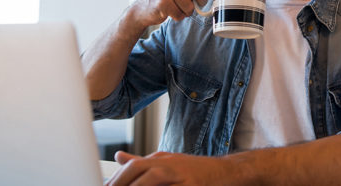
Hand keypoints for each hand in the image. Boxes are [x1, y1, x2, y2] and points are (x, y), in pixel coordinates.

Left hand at [105, 151, 224, 185]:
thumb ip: (142, 162)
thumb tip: (118, 157)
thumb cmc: (195, 171)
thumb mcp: (168, 163)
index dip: (115, 181)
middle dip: (120, 183)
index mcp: (159, 160)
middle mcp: (168, 165)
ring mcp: (180, 176)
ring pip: (152, 180)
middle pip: (138, 169)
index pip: (131, 167)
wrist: (225, 172)